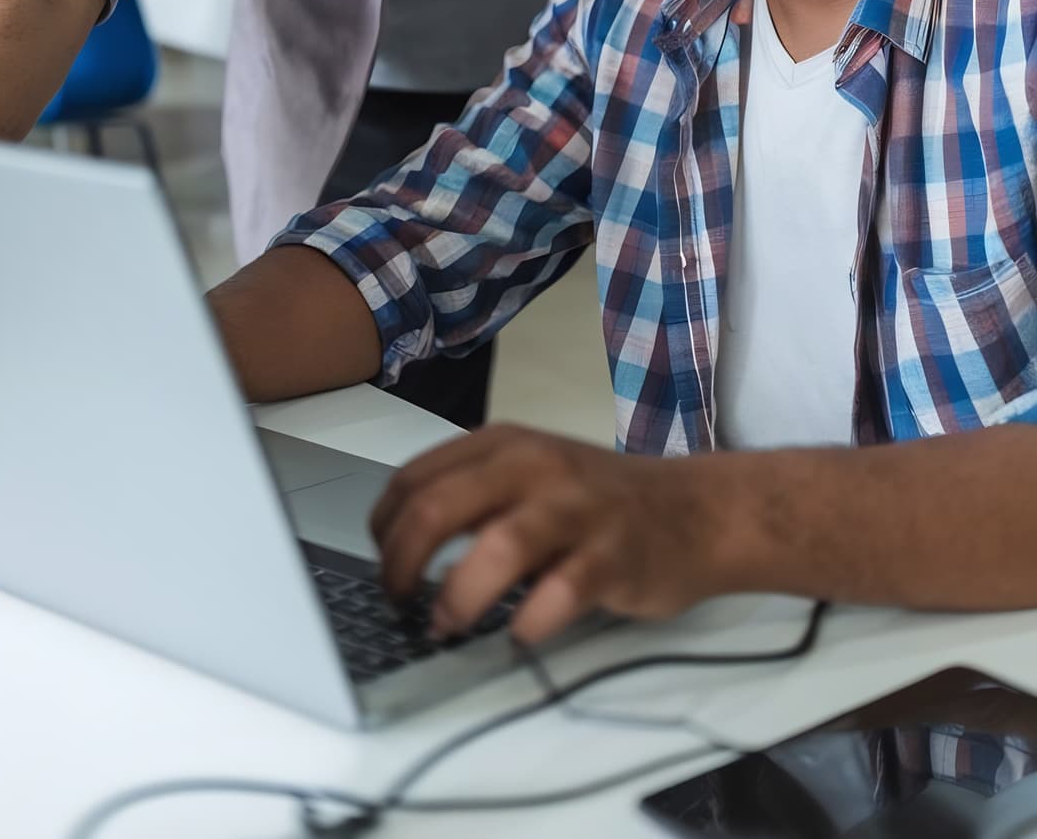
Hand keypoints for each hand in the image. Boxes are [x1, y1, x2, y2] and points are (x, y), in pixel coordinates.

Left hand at [370, 422, 738, 643]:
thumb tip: (400, 555)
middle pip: (439, 508)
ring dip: (457, 597)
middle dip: (401, 565)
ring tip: (445, 626)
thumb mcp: (529, 477)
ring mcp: (576, 508)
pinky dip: (528, 622)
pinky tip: (518, 633)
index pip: (414, 479)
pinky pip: (560, 593)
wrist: (695, 510)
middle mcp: (534, 466)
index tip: (383, 567)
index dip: (383, 530)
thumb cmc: (598, 503)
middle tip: (399, 603)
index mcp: (504, 444)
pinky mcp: (612, 555)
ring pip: (496, 546)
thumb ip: (473, 500)